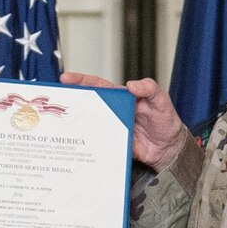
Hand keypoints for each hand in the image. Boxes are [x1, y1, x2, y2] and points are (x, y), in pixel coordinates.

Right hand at [60, 72, 187, 171]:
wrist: (170, 149)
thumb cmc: (166, 121)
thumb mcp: (161, 100)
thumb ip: (149, 89)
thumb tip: (131, 84)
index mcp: (122, 97)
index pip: (98, 86)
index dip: (82, 81)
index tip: (67, 78)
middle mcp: (113, 112)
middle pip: (88, 105)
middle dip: (71, 101)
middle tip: (56, 100)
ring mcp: (111, 128)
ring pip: (89, 123)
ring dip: (75, 122)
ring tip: (59, 121)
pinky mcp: (112, 144)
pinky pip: (97, 142)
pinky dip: (86, 143)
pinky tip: (75, 143)